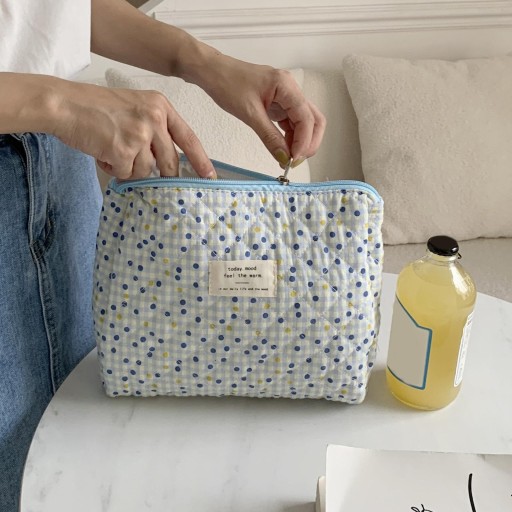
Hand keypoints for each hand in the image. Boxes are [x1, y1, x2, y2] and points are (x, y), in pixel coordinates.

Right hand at [51, 81, 215, 179]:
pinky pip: (126, 173)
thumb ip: (154, 130)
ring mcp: (140, 134)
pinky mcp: (124, 150)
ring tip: (110, 149)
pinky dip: (113, 169)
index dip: (200, 160)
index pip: (188, 137)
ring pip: (146, 170)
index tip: (209, 176)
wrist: (65, 104)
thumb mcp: (134, 107)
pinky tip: (102, 152)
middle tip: (150, 175)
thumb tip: (166, 164)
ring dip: (128, 167)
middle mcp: (154, 118)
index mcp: (160, 106)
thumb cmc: (95, 107)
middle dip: (162, 175)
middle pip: (170, 162)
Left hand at [196, 55, 325, 168]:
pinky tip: (283, 149)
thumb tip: (283, 156)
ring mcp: (286, 97)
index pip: (307, 118)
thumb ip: (269, 137)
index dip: (304, 141)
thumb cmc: (227, 83)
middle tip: (295, 161)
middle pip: (314, 120)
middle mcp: (290, 90)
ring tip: (287, 158)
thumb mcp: (249, 114)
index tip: (293, 159)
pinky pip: (292, 123)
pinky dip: (290, 138)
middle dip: (309, 142)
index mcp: (286, 86)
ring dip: (300, 142)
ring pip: (305, 123)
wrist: (213, 72)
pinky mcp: (279, 105)